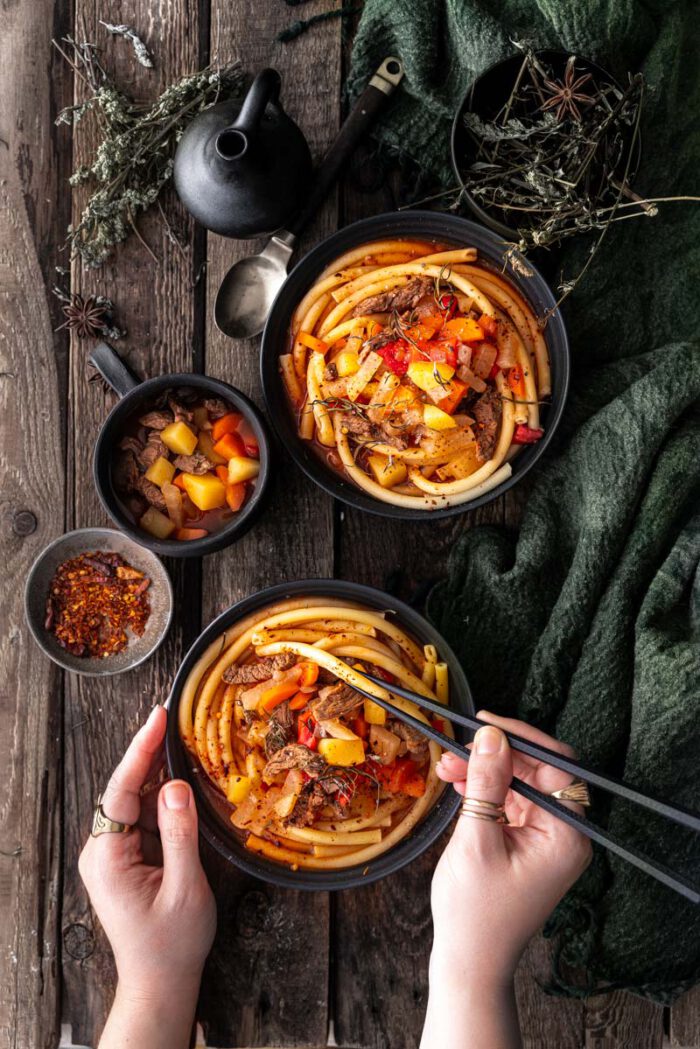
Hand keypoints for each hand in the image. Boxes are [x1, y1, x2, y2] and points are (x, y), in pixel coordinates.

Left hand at [79, 706, 215, 1048]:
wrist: (160, 982)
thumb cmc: (172, 943)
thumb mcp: (184, 888)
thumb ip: (180, 834)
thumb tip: (176, 786)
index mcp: (108, 858)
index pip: (122, 791)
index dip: (141, 750)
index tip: (157, 718)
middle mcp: (101, 852)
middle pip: (125, 790)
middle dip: (149, 754)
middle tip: (173, 719)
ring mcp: (110, 856)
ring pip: (134, 802)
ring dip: (158, 775)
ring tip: (181, 742)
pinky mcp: (124, 860)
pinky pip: (142, 819)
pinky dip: (161, 799)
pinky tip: (180, 781)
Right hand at [421, 713, 590, 1048]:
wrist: (469, 962)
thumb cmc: (476, 913)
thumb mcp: (477, 840)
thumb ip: (486, 784)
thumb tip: (490, 737)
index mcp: (566, 834)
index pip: (556, 766)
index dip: (521, 738)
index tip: (485, 723)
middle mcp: (563, 834)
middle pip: (537, 772)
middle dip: (496, 756)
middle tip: (458, 748)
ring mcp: (545, 839)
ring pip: (519, 785)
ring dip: (484, 772)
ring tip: (447, 768)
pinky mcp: (526, 845)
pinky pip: (510, 804)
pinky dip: (484, 792)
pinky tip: (457, 785)